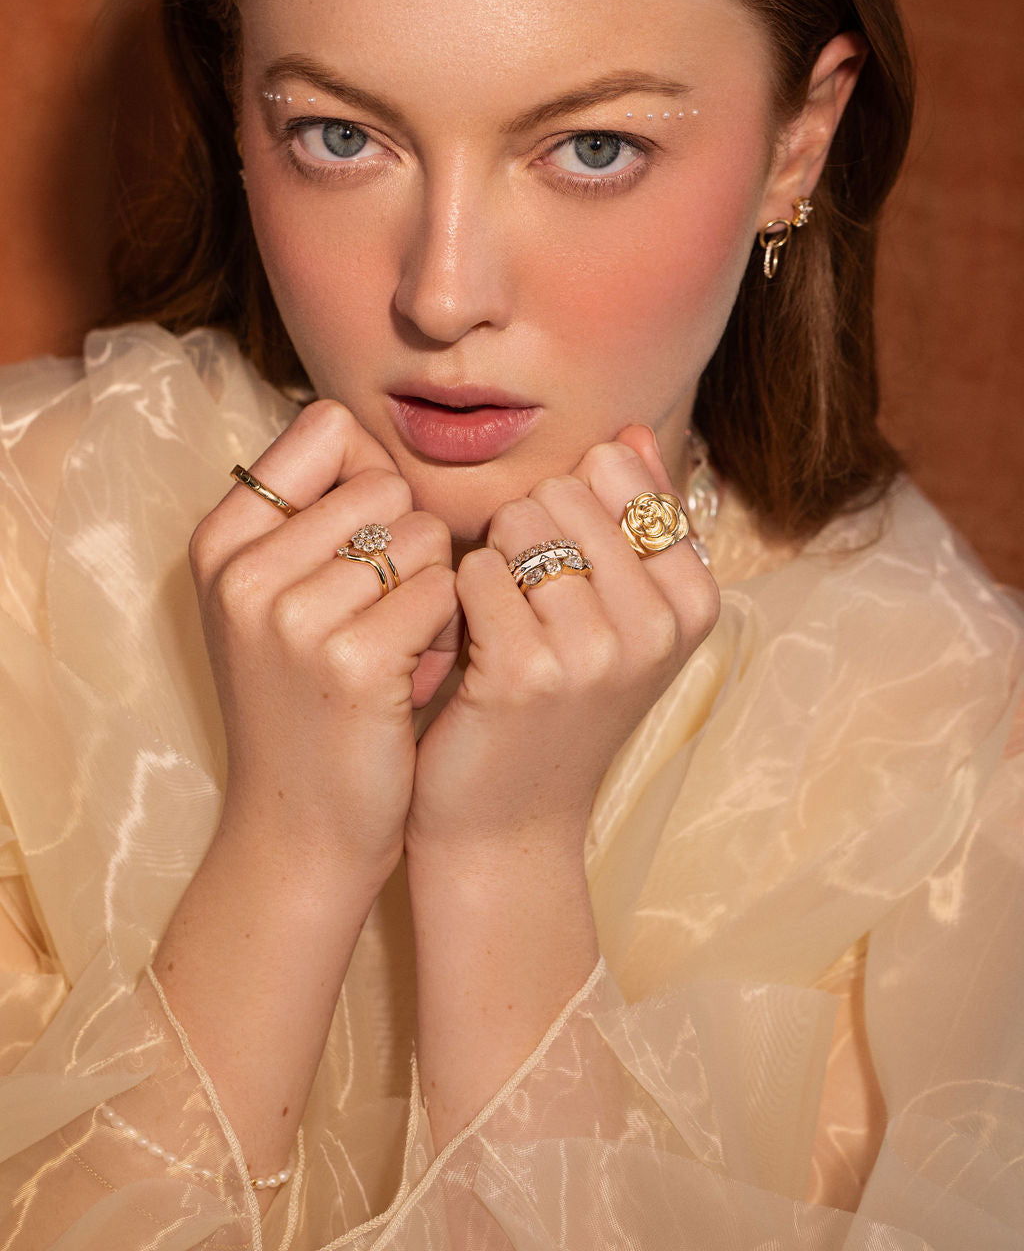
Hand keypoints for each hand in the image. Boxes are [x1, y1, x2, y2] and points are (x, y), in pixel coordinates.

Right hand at [189, 400, 459, 885]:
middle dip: (408, 545)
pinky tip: (413, 678)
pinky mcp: (352, 661)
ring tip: (396, 650)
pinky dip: (447, 633)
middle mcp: (245, 570)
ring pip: (424, 536)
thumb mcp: (272, 599)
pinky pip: (444, 593)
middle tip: (381, 616)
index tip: (360, 548)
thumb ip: (310, 516)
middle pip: (387, 484)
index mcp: (221, 540)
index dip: (371, 481)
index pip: (327, 429)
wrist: (299, 830)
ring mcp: (292, 617)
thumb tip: (372, 440)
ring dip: (432, 593)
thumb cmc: (306, 702)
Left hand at [405, 426, 719, 860]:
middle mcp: (658, 625)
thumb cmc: (556, 707)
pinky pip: (476, 570)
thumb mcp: (619, 616)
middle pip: (564, 489)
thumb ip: (630, 521)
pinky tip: (468, 649)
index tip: (564, 572)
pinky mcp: (526, 671)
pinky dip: (460, 599)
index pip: (619, 471)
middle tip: (524, 605)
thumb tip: (630, 434)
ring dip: (492, 564)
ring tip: (500, 626)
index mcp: (695, 600)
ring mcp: (596, 650)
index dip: (568, 507)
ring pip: (519, 523)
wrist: (506, 825)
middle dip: (527, 530)